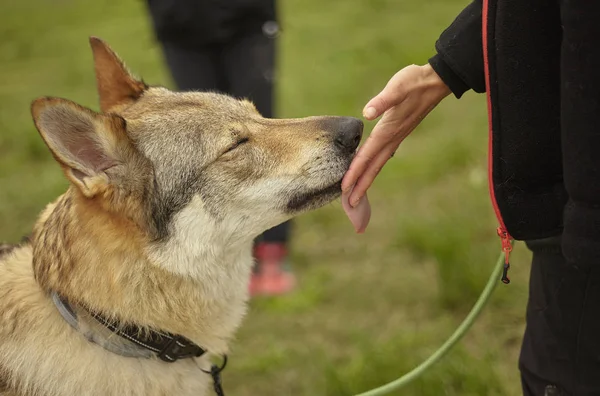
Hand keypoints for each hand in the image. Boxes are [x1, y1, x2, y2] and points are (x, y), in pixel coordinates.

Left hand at [341, 64, 450, 206]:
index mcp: (388, 129)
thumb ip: (383, 100)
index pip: (367, 155)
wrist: (436, 81)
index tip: (344, 188)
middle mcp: (392, 138)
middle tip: (349, 204)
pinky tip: (369, 170)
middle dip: (360, 186)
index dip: (355, 172)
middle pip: (373, 167)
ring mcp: (396, 137)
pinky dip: (373, 167)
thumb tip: (367, 113)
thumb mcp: (397, 87)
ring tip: (356, 195)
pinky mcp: (399, 133)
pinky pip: (382, 156)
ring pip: (378, 164)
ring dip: (366, 180)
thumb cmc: (414, 81)